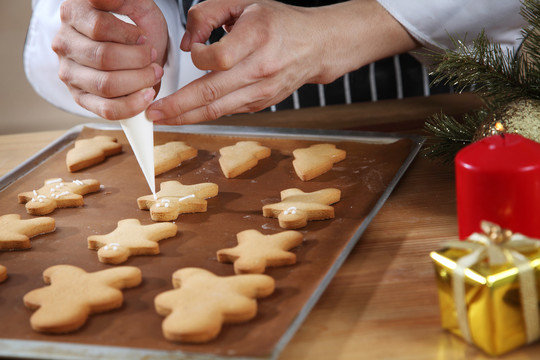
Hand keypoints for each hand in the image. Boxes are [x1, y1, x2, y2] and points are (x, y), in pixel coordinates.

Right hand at [52, 0, 167, 118]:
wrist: (136, 47)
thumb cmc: (135, 25)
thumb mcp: (134, 5)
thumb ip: (121, 0)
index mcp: (73, 15)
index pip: (99, 28)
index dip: (129, 35)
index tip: (144, 38)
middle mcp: (64, 44)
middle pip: (103, 58)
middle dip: (138, 60)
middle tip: (154, 59)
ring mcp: (69, 73)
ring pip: (105, 85)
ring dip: (138, 81)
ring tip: (154, 74)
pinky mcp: (81, 97)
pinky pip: (106, 109)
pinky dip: (131, 106)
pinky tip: (147, 95)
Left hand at [146, 0, 417, 124]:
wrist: (317, 46)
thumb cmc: (280, 23)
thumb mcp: (244, 2)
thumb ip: (207, 13)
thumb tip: (186, 44)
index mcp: (258, 36)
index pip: (219, 58)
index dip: (197, 57)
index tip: (191, 50)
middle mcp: (261, 68)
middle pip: (213, 93)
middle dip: (179, 106)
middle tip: (153, 112)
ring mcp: (263, 91)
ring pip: (218, 109)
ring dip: (187, 117)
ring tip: (163, 118)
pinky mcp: (261, 103)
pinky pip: (228, 111)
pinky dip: (205, 114)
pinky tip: (187, 114)